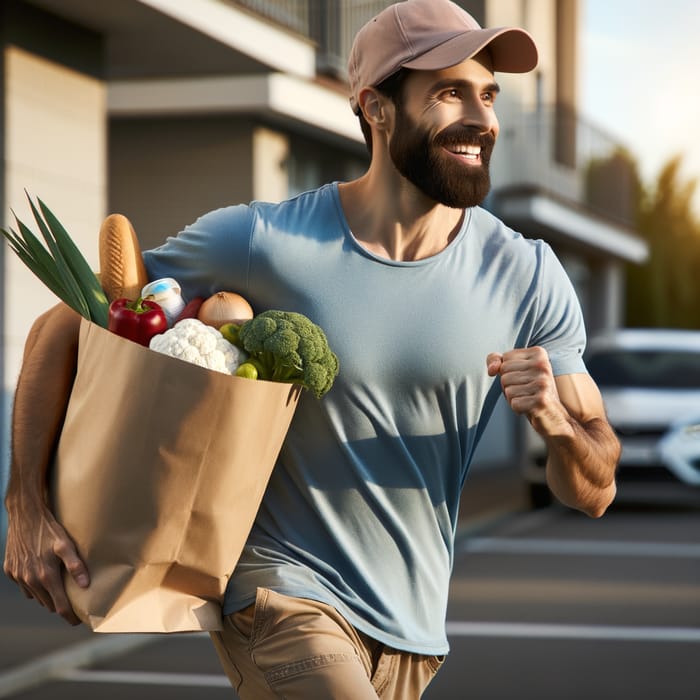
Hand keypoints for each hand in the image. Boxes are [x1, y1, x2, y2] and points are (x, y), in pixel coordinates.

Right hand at [3, 503, 88, 625]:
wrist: (25, 515)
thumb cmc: (49, 529)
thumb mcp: (66, 544)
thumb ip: (76, 565)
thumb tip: (85, 585)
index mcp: (45, 576)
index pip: (60, 605)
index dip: (70, 615)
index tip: (78, 621)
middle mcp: (30, 580)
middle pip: (47, 603)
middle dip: (60, 605)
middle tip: (72, 602)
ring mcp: (18, 576)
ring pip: (35, 596)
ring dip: (46, 595)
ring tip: (59, 589)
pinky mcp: (10, 571)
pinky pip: (24, 586)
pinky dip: (33, 585)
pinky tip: (42, 576)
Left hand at [486, 347, 570, 436]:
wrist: (554, 415)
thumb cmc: (531, 391)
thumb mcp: (514, 370)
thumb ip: (497, 361)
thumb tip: (491, 370)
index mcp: (538, 353)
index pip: (505, 359)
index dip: (508, 372)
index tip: (524, 378)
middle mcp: (543, 365)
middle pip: (504, 375)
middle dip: (509, 386)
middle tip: (526, 391)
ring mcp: (543, 383)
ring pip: (507, 390)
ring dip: (513, 398)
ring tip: (528, 398)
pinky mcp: (541, 400)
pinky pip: (514, 403)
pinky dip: (518, 408)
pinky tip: (531, 407)